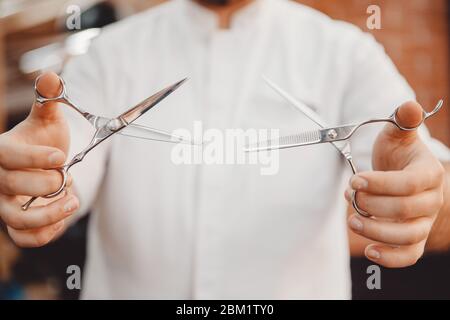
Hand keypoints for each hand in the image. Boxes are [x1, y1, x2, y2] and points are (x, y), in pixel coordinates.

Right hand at [0, 72, 78, 246]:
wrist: (47, 166)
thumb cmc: (44, 142)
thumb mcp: (48, 120)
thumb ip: (48, 101)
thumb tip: (51, 76)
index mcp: (3, 151)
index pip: (8, 156)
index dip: (34, 158)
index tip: (61, 157)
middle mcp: (0, 180)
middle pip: (12, 186)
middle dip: (47, 183)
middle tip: (67, 176)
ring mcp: (6, 205)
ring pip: (16, 220)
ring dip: (49, 214)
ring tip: (72, 200)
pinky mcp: (18, 225)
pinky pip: (25, 239)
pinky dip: (46, 234)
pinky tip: (64, 216)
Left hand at [346, 101, 445, 267]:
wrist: (406, 178)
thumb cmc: (399, 157)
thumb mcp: (397, 136)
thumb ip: (402, 122)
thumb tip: (409, 106)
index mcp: (429, 174)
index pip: (409, 184)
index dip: (380, 183)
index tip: (354, 179)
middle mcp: (430, 201)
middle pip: (406, 210)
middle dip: (373, 205)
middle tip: (350, 196)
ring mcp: (423, 223)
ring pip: (407, 236)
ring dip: (376, 231)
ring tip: (353, 221)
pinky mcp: (413, 240)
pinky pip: (408, 256)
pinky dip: (390, 258)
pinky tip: (369, 250)